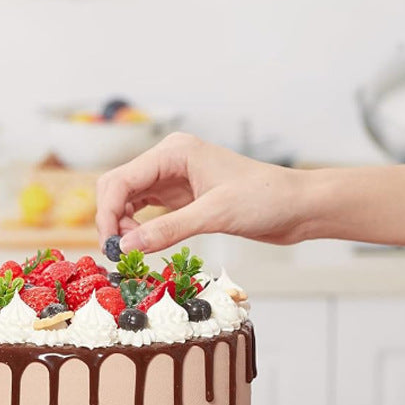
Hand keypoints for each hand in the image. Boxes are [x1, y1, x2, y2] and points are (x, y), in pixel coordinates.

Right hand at [95, 132, 311, 252]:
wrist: (297, 206)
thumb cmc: (265, 199)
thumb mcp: (214, 215)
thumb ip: (167, 230)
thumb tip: (126, 248)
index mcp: (174, 152)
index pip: (121, 180)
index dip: (107, 213)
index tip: (110, 246)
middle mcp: (169, 161)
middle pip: (118, 187)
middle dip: (111, 219)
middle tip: (120, 252)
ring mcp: (173, 179)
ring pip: (128, 200)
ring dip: (123, 226)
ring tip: (133, 251)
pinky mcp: (181, 197)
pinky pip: (145, 211)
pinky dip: (137, 228)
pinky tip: (143, 244)